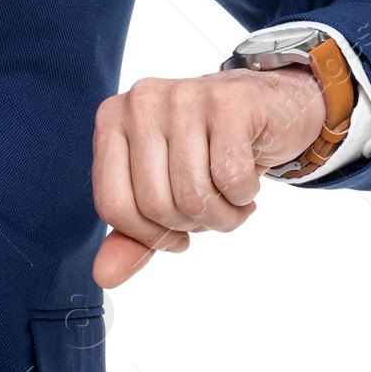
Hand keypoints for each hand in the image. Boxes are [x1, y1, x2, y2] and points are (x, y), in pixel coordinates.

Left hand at [90, 64, 324, 286]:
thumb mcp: (163, 193)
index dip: (150, 235)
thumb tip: (103, 276)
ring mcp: (183, 95)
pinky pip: (231, 179)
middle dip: (192, 224)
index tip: (176, 232)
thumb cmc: (207, 154)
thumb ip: (132, 235)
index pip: (114, 205)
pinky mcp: (228, 101)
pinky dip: (245, 196)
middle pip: (156, 204)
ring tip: (232, 198)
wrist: (267, 110)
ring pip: (194, 195)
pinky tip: (248, 179)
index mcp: (111, 120)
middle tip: (212, 206)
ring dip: (223, 217)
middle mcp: (140, 100)